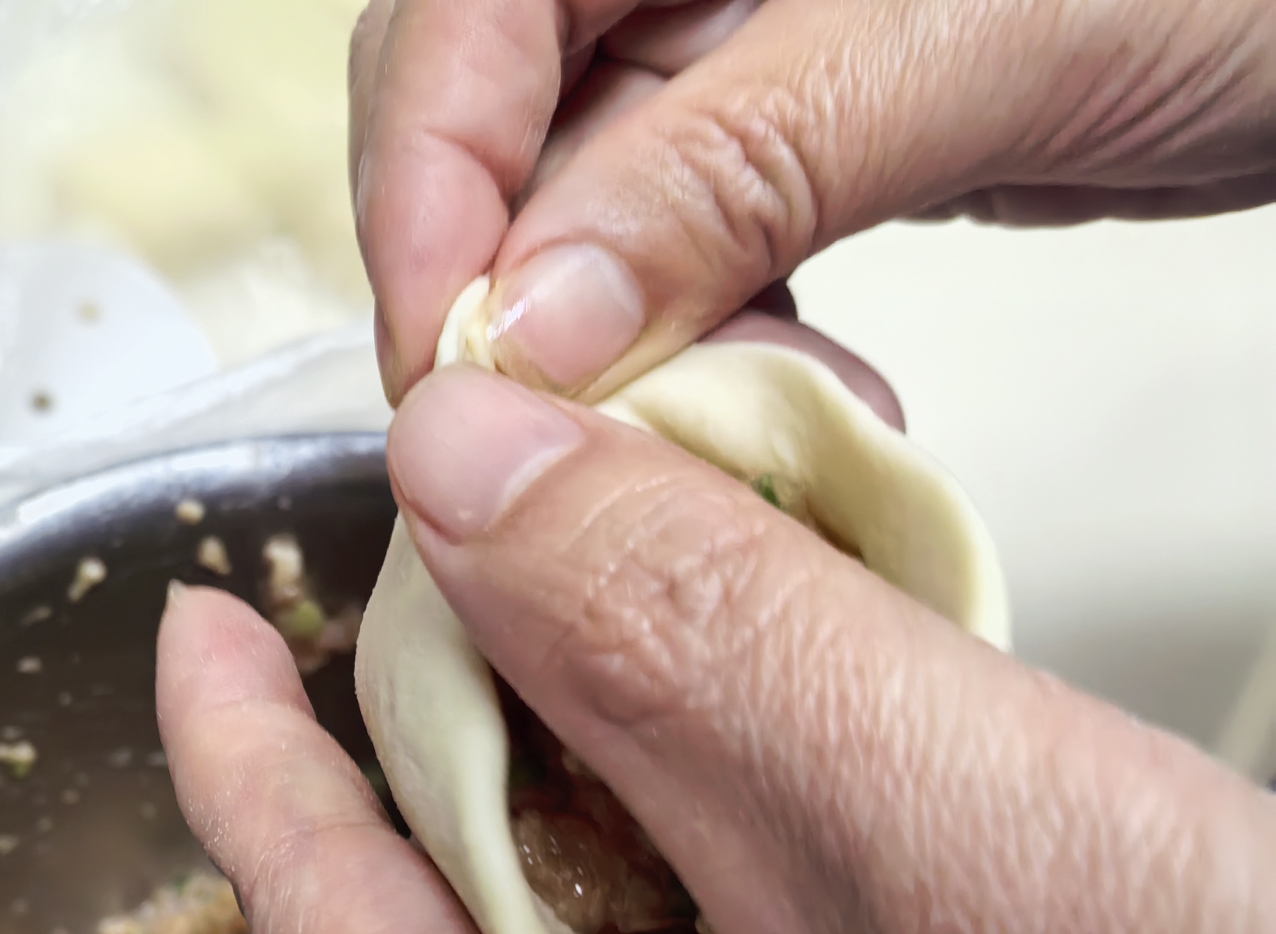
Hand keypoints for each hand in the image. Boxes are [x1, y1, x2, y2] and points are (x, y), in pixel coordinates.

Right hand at [350, 0, 1275, 401]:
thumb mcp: (973, 40)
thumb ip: (733, 167)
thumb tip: (529, 325)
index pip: (458, 17)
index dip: (424, 185)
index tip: (443, 357)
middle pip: (482, 118)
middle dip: (498, 281)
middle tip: (539, 427)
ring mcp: (726, 49)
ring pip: (568, 210)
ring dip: (605, 341)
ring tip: (704, 419)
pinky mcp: (781, 140)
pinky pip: (669, 257)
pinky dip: (697, 347)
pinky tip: (778, 392)